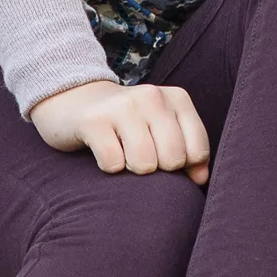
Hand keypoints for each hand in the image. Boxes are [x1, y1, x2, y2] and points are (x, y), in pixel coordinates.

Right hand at [29, 80, 211, 183]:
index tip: (165, 160)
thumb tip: (201, 179)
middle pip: (173, 159)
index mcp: (177, 98)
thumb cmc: (127, 123)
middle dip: (158, 169)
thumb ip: (188, 151)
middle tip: (141, 156)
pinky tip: (104, 151)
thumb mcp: (162, 129)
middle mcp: (153, 97)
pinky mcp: (93, 121)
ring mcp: (122, 106)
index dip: (183, 167)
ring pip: (144, 163)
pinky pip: (113, 164)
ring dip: (132, 168)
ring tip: (123, 153)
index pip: (197, 150)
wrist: (74, 100)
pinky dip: (109, 167)